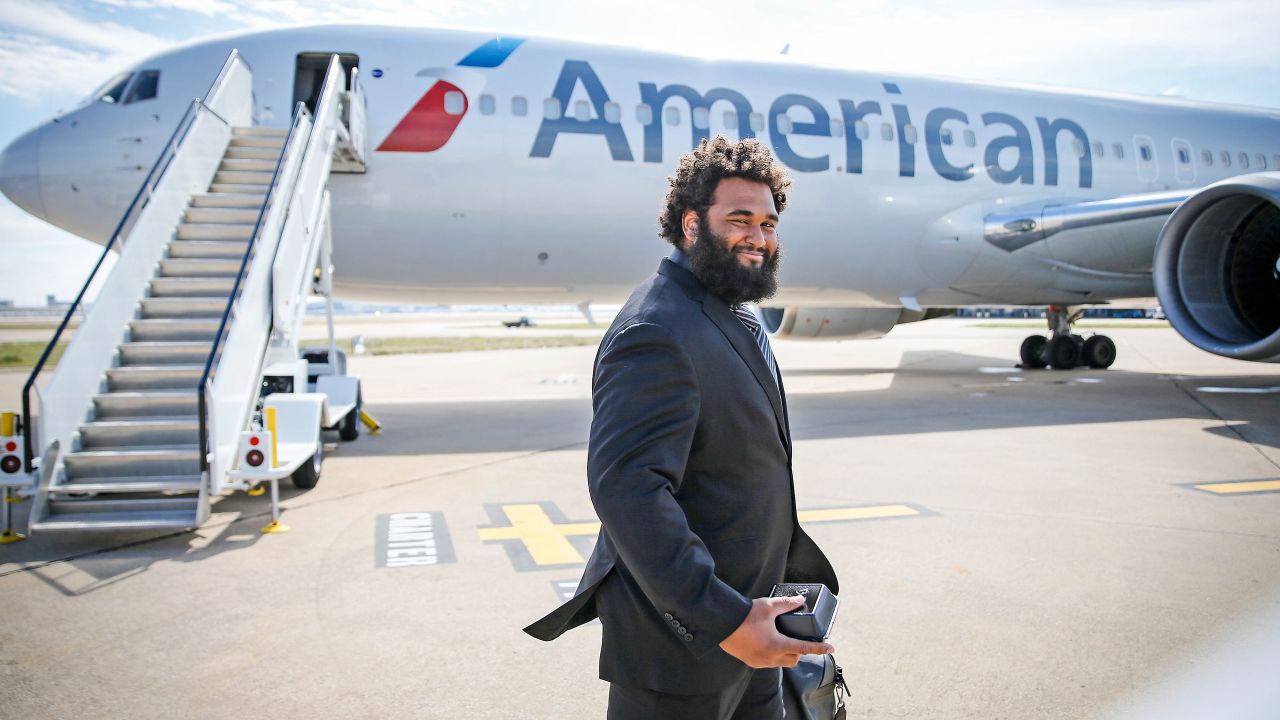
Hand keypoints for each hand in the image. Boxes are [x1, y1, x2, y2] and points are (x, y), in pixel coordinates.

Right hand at [718, 595, 834, 668]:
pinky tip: (768, 645)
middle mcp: (770, 657)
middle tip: (800, 641)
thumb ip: (787, 604)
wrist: (722, 623)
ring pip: (780, 663)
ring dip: (786, 655)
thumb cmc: (745, 615)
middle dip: (800, 652)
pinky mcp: (750, 661)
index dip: (819, 648)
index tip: (831, 648)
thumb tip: (800, 599)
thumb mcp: (769, 607)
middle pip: (793, 660)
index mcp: (778, 645)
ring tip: (784, 642)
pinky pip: (767, 663)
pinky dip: (773, 656)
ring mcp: (760, 661)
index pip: (804, 648)